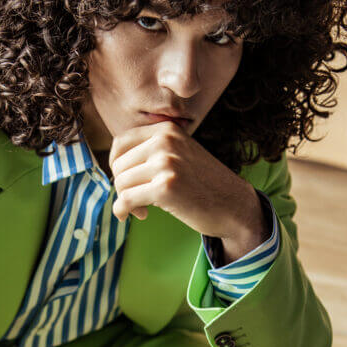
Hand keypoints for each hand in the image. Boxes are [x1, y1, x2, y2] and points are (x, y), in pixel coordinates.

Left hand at [108, 120, 261, 243]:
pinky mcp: (165, 187)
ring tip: (143, 209)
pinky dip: (124, 211)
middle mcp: (165, 141)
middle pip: (118, 165)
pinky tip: (139, 216)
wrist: (234, 206)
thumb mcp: (180, 155)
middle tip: (139, 201)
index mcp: (166, 130)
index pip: (120, 143)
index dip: (118, 166)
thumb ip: (151, 152)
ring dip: (126, 201)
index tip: (130, 182)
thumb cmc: (204, 185)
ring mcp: (166, 163)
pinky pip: (126, 200)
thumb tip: (113, 167)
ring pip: (121, 182)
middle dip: (124, 186)